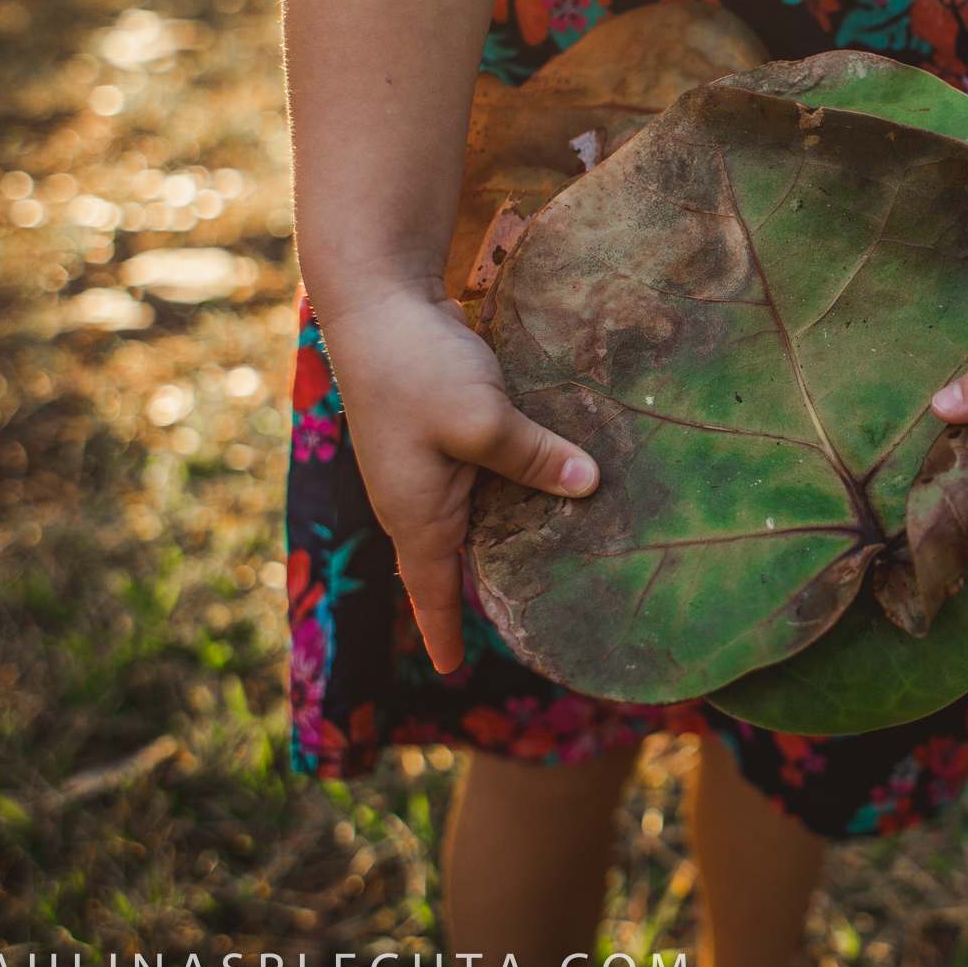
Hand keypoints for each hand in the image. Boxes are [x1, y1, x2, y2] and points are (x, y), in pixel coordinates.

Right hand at [313, 285, 598, 672]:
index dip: (445, 630)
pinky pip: (484, 471)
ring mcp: (429, 462)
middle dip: (491, 587)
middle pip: (460, 556)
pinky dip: (516, 481)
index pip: (431, 590)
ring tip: (566, 557)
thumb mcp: (482, 420)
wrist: (378, 297)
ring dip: (512, 529)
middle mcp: (418, 496)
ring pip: (478, 511)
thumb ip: (534, 458)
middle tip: (540, 618)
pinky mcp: (445, 428)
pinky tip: (558, 479)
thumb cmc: (414, 367)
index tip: (452, 669)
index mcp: (416, 513)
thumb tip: (589, 486)